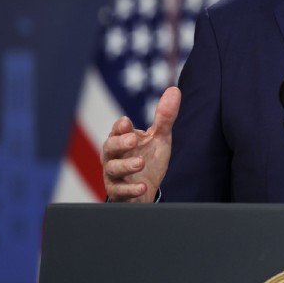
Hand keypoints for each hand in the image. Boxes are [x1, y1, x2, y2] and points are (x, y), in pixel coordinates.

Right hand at [101, 86, 180, 202]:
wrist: (145, 189)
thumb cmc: (148, 159)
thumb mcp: (159, 138)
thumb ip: (164, 117)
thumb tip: (174, 90)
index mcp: (122, 140)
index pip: (117, 130)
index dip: (121, 127)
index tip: (127, 123)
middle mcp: (113, 156)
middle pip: (110, 147)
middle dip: (120, 143)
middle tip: (133, 140)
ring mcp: (114, 175)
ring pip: (113, 169)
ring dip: (126, 166)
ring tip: (140, 163)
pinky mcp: (118, 192)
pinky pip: (120, 191)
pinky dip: (131, 189)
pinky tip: (143, 187)